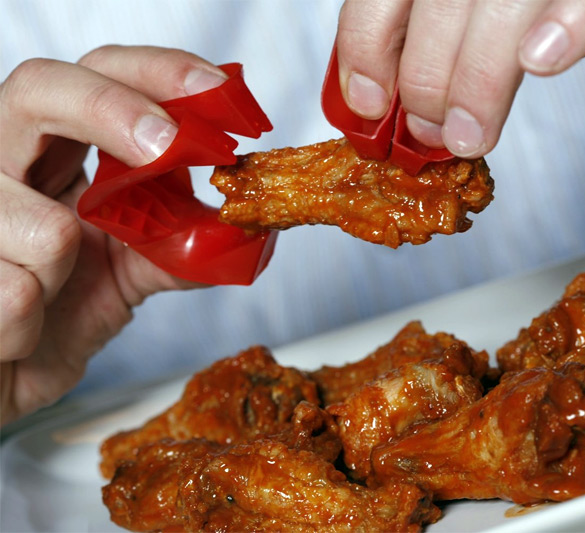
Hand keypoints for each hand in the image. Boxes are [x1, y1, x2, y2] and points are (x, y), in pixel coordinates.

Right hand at [0, 46, 228, 423]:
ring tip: (49, 296)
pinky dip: (33, 328)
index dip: (158, 73)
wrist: (5, 372)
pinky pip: (17, 297)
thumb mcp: (129, 272)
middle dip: (113, 111)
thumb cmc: (57, 316)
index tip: (217, 91)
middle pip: (41, 88)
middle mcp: (4, 162)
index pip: (98, 76)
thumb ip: (182, 246)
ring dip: (69, 278)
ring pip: (45, 228)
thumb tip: (248, 235)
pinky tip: (19, 329)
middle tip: (168, 146)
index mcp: (53, 154)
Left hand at [335, 0, 584, 157]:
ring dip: (478, 82)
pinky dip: (566, 28)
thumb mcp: (468, 16)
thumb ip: (427, 42)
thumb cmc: (537, 5)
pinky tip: (540, 62)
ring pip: (501, 4)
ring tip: (471, 135)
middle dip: (424, 81)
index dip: (366, 48)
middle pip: (438, 1)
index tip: (371, 103)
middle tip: (430, 132)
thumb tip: (381, 101)